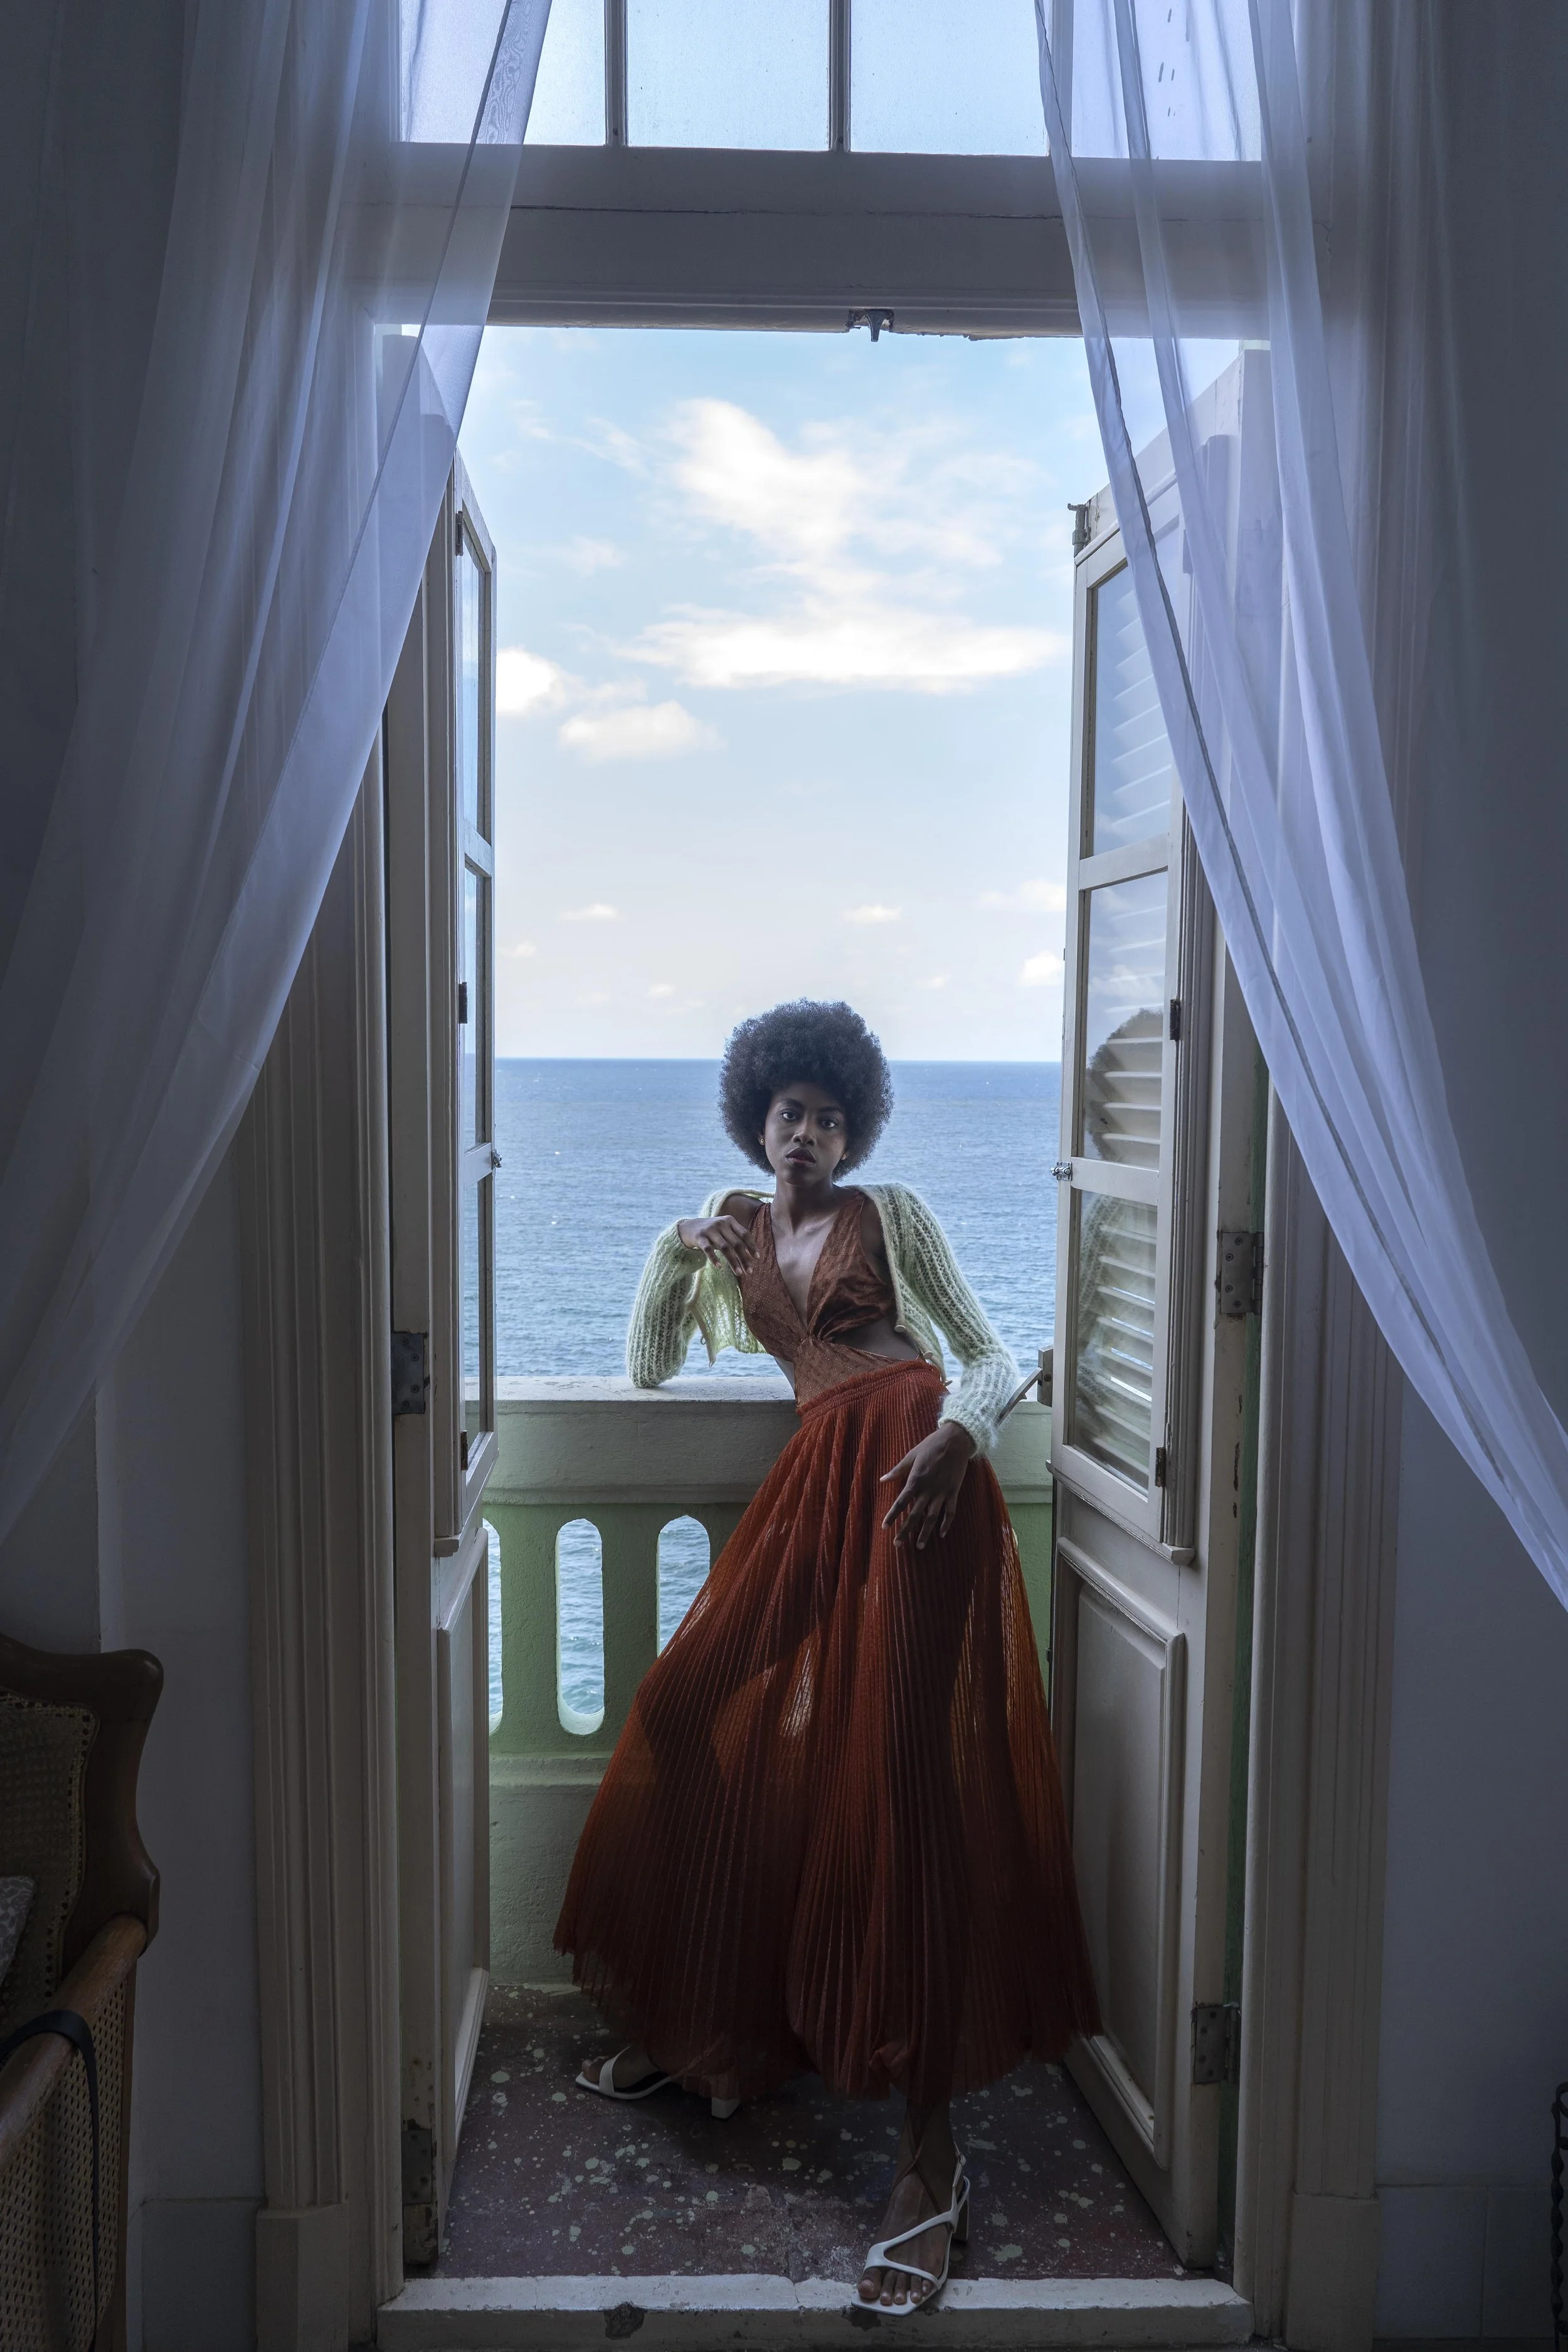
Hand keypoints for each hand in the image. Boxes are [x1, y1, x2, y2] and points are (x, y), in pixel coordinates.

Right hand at [677, 1212, 756, 1276]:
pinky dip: (714, 1259)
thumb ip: (737, 1240)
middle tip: (750, 1272)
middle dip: (744, 1258)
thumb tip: (752, 1256)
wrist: (688, 1227)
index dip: (752, 1246)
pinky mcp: (699, 1237)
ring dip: (733, 1261)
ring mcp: (710, 1230)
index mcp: (730, 1221)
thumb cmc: (712, 1232)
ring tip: (739, 1273)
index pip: (744, 1234)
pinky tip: (719, 1267)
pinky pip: (708, 1249)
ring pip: (724, 1248)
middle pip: (736, 1243)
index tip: (757, 1258)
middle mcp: (721, 1223)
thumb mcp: (725, 1232)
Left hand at [879, 1422, 974, 1548]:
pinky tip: (942, 1534)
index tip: (885, 1527)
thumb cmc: (931, 1445)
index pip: (901, 1502)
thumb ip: (897, 1470)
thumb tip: (882, 1479)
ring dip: (925, 1532)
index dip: (892, 1515)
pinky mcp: (954, 1492)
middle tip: (897, 1544)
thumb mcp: (911, 1455)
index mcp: (915, 1480)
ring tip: (920, 1546)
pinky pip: (950, 1511)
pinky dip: (947, 1523)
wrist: (955, 1440)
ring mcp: (942, 1492)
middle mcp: (928, 1489)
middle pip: (915, 1514)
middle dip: (905, 1530)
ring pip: (932, 1517)